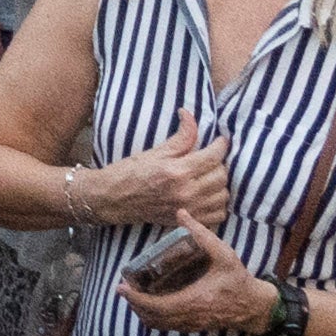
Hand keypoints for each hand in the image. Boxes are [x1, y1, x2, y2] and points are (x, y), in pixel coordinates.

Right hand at [72, 121, 235, 243]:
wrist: (113, 199)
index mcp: (177, 171)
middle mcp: (186, 192)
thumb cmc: (129, 173)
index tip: (220, 140)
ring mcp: (189, 209)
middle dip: (220, 163)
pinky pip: (218, 215)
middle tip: (211, 157)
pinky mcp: (188, 221)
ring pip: (223, 196)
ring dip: (220, 184)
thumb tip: (190, 114)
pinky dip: (218, 204)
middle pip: (221, 176)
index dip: (221, 145)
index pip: (213, 157)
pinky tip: (208, 194)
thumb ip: (180, 137)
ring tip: (209, 175)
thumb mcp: (154, 152)